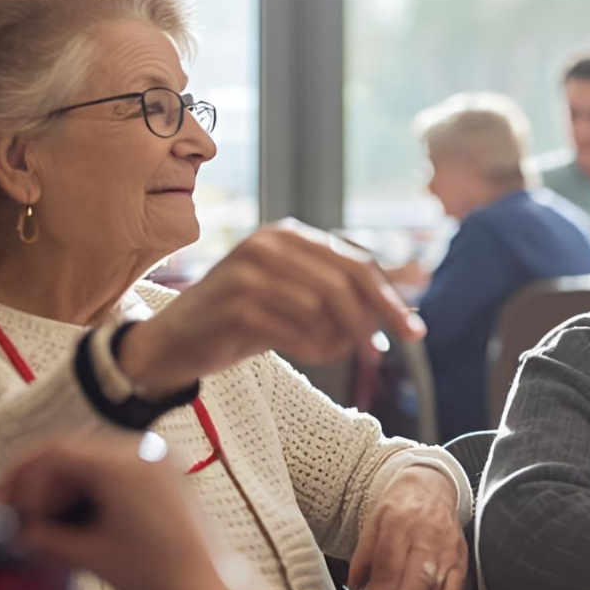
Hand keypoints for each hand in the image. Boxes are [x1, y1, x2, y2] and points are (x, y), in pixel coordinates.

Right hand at [0, 435, 255, 589]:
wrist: (204, 587)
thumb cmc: (154, 572)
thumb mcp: (89, 554)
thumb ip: (44, 536)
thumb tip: (16, 530)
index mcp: (125, 464)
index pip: (58, 451)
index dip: (23, 474)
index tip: (5, 498)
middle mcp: (145, 452)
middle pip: (76, 452)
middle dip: (42, 482)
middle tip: (18, 510)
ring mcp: (160, 460)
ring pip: (96, 461)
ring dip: (66, 486)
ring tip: (44, 518)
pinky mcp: (168, 474)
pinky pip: (120, 468)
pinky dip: (93, 487)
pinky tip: (76, 514)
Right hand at [123, 219, 426, 394]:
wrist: (173, 343)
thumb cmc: (243, 322)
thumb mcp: (297, 303)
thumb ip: (342, 301)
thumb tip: (402, 316)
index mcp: (291, 236)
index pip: (358, 263)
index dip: (390, 299)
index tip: (415, 331)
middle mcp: (271, 243)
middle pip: (345, 282)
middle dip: (374, 320)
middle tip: (383, 354)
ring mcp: (249, 268)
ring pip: (321, 306)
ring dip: (336, 338)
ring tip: (329, 352)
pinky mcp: (233, 301)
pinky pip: (292, 328)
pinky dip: (310, 347)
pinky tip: (310, 354)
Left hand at [348, 467, 466, 589]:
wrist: (432, 486)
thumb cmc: (401, 506)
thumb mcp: (372, 522)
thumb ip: (362, 556)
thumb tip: (356, 589)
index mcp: (399, 525)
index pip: (389, 569)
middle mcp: (427, 537)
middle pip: (414, 582)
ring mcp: (447, 550)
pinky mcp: (461, 559)